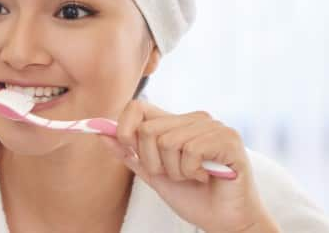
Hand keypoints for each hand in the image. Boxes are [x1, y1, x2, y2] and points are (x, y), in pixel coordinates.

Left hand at [100, 100, 279, 232]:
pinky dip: (192, 172)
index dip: (124, 128)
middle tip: (176, 175)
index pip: (138, 106)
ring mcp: (213, 126)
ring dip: (175, 171)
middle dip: (154, 162)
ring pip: (167, 142)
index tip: (128, 149)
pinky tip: (206, 176)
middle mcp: (194, 119)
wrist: (226, 222)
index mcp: (176, 123)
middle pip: (147, 130)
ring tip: (193, 176)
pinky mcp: (228, 139)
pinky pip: (190, 151)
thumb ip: (130, 153)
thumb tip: (101, 133)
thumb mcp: (154, 174)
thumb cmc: (194, 197)